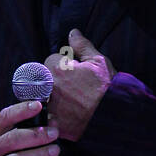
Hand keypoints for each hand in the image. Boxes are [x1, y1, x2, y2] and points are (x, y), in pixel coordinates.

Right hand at [0, 100, 60, 155]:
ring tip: (54, 150)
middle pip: (13, 139)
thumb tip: (49, 119)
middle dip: (37, 135)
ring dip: (39, 155)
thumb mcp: (1, 137)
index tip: (38, 106)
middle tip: (54, 133)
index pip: (4, 117)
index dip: (22, 110)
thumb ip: (20, 127)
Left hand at [43, 28, 114, 142]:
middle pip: (44, 79)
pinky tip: (67, 116)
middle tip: (74, 89)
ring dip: (51, 98)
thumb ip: (82, 45)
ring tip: (70, 103)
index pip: (51, 60)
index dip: (63, 65)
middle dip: (55, 80)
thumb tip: (72, 32)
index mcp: (57, 68)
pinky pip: (46, 117)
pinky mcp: (52, 123)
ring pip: (42, 98)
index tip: (73, 73)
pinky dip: (53, 117)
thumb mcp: (98, 61)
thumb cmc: (107, 88)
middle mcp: (49, 87)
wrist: (113, 117)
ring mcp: (49, 106)